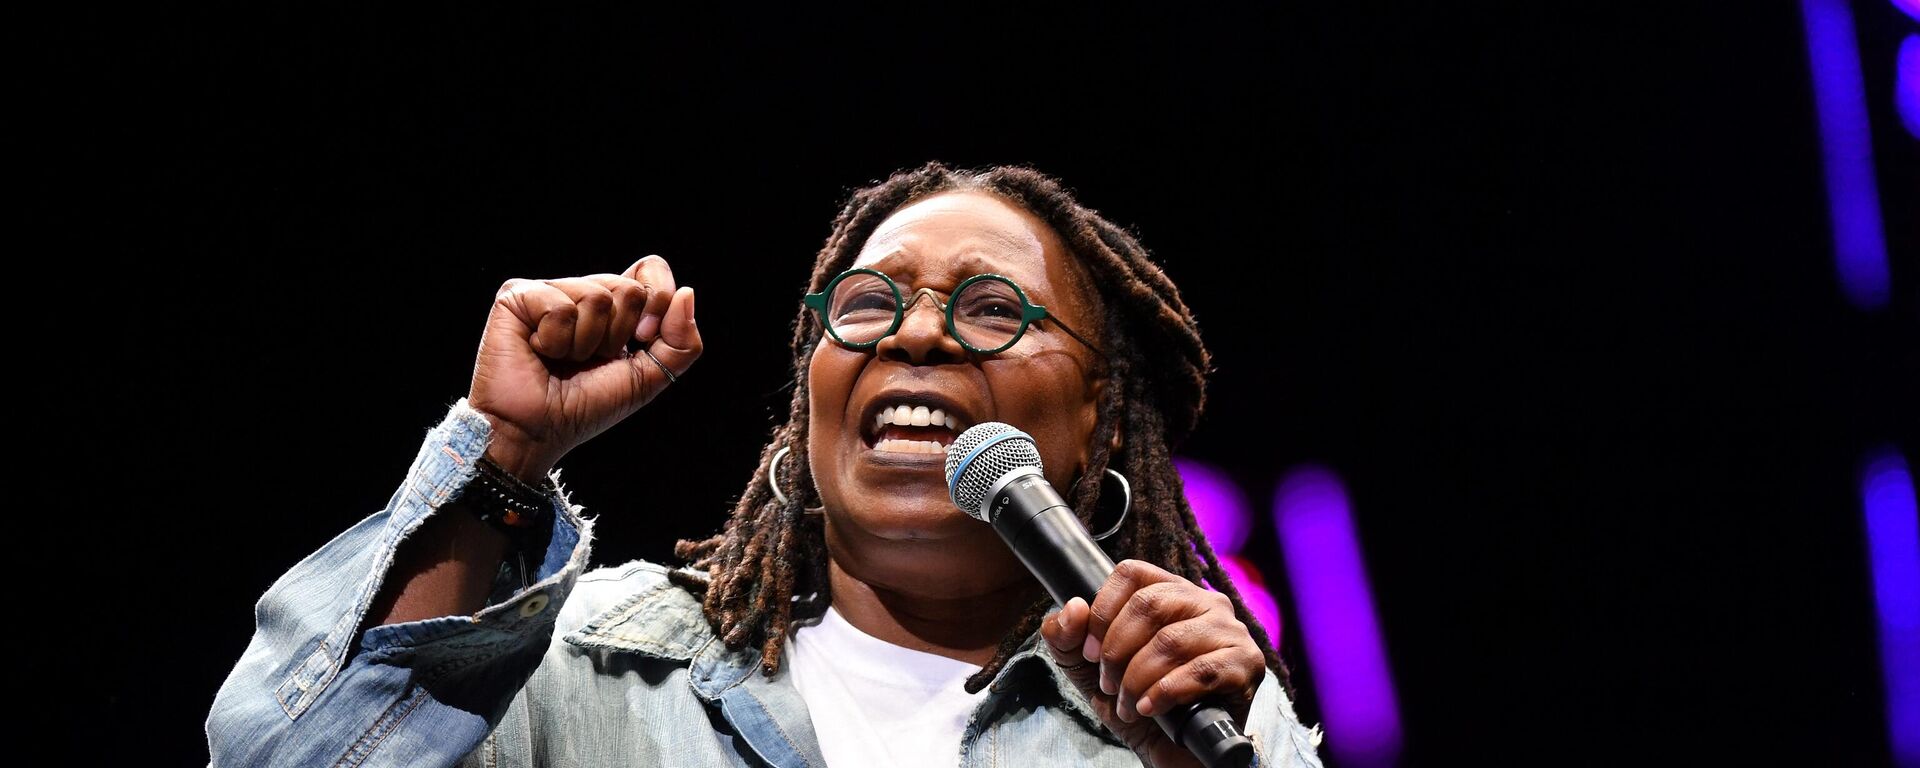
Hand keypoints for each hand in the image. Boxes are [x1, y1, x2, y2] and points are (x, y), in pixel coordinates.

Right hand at [468, 255, 701, 479]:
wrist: (537, 432)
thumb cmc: (585, 406)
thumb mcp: (648, 377)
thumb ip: (681, 342)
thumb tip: (686, 293)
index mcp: (613, 306)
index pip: (651, 270)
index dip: (657, 301)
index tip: (641, 339)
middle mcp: (581, 291)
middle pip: (629, 287)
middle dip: (618, 335)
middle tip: (589, 359)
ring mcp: (549, 290)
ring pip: (596, 296)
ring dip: (585, 343)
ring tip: (561, 358)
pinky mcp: (516, 295)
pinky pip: (559, 306)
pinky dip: (555, 340)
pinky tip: (537, 351)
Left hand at [1039, 560, 1266, 767]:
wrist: (1177, 754)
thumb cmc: (1139, 702)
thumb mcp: (1089, 671)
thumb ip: (1067, 637)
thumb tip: (1072, 608)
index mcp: (1172, 592)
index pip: (1131, 573)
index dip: (1102, 611)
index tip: (1090, 652)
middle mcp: (1206, 602)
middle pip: (1149, 604)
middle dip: (1117, 651)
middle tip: (1110, 686)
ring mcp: (1231, 631)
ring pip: (1171, 641)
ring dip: (1137, 679)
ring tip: (1129, 705)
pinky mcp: (1246, 665)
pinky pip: (1200, 671)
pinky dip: (1165, 693)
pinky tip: (1150, 709)